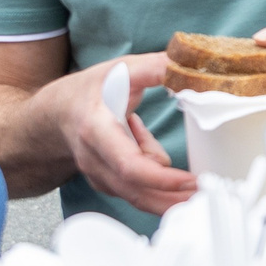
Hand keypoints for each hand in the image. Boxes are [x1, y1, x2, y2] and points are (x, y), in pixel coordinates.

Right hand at [57, 53, 196, 217]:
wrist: (59, 112)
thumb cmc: (92, 90)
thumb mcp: (124, 70)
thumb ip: (157, 68)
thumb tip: (190, 67)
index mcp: (97, 130)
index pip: (128, 165)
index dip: (161, 179)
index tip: (190, 180)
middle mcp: (94, 160)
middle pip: (137, 192)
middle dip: (173, 198)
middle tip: (207, 191)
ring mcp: (99, 176)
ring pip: (140, 197)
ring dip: (170, 194)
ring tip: (196, 182)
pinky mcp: (108, 185)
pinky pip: (138, 192)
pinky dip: (156, 183)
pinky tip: (156, 158)